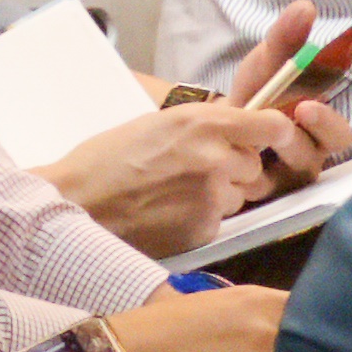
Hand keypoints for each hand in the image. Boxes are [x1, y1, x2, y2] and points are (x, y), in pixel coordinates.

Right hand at [39, 100, 295, 255]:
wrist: (79, 202)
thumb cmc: (108, 158)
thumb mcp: (158, 123)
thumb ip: (204, 126)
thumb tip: (238, 129)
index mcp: (202, 123)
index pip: (272, 126)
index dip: (271, 132)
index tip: (264, 137)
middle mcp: (216, 158)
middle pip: (254, 163)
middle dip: (234, 167)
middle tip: (194, 168)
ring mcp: (213, 196)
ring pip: (240, 194)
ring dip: (220, 193)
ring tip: (176, 191)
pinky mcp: (206, 229)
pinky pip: (220, 219)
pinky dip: (202, 217)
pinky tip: (169, 211)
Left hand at [213, 0, 351, 194]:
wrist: (211, 128)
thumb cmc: (251, 97)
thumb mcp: (264, 67)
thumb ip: (285, 39)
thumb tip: (305, 6)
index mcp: (316, 131)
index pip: (339, 135)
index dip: (327, 122)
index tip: (307, 105)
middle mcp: (304, 160)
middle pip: (315, 160)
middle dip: (297, 142)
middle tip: (282, 122)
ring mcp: (277, 181)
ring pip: (282, 178)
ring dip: (266, 157)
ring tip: (248, 137)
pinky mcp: (251, 198)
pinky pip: (249, 194)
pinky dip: (236, 176)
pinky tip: (222, 160)